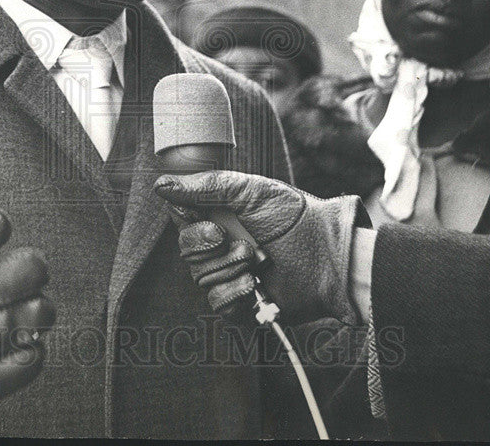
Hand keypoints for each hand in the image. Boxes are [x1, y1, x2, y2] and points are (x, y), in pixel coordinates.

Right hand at [154, 171, 369, 325]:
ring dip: (229, 268)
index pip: (183, 220)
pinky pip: (217, 304)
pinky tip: (254, 286)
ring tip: (257, 260)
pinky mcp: (243, 302)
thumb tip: (161, 185)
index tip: (209, 221)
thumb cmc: (295, 218)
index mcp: (223, 215)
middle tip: (239, 242)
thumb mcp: (251, 191)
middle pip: (187, 251)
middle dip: (209, 248)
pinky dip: (234, 293)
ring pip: (200, 278)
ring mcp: (232, 273)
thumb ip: (206, 186)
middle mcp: (224, 244)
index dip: (188, 223)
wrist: (328, 258)